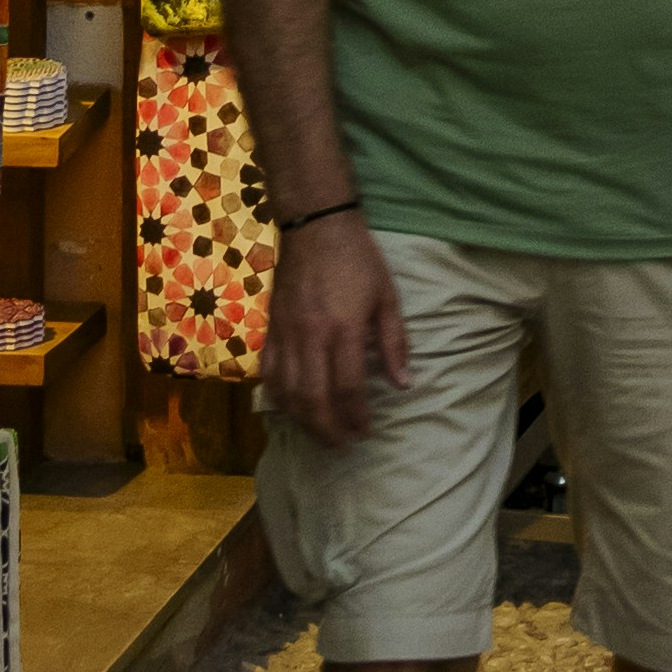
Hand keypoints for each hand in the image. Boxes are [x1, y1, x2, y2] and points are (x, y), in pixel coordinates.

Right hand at [265, 206, 404, 443]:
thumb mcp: (387, 297)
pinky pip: (268, 373)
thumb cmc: (358, 260)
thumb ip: (394, 343)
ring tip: (320, 434)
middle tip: (343, 444)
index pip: (347, 387)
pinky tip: (291, 408)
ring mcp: (286, 335)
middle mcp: (311, 337)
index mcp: (344, 329)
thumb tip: (403, 384)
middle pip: (314, 398)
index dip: (356, 417)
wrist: (315, 226)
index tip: (366, 431)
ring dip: (303, 421)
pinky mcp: (271, 329)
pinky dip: (278, 397)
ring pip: (287, 392)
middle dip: (328, 429)